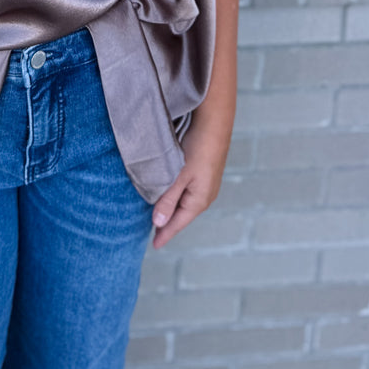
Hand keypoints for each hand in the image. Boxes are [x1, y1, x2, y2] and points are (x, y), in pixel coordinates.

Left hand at [150, 114, 231, 249]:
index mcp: (199, 200)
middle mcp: (205, 195)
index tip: (154, 246)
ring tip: (158, 215)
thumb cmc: (197, 148)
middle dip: (168, 223)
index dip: (165, 234)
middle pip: (182, 215)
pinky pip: (189, 192)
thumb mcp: (179, 175)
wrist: (215, 122)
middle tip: (153, 233)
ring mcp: (206, 184)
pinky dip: (178, 197)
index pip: (178, 223)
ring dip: (172, 209)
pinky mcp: (205, 173)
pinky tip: (170, 193)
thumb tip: (158, 223)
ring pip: (185, 203)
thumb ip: (168, 199)